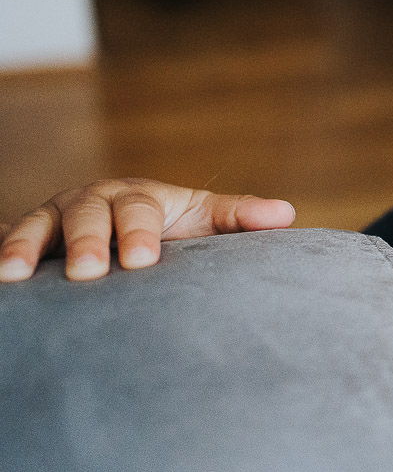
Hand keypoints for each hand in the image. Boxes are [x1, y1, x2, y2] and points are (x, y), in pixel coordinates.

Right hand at [0, 179, 294, 282]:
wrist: (119, 230)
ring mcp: (55, 219)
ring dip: (25, 248)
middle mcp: (93, 201)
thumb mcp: (202, 220)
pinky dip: (1, 255)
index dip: (139, 232)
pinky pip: (9, 242)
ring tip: (16, 274)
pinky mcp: (29, 239)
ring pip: (37, 227)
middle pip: (87, 215)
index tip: (143, 261)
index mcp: (139, 196)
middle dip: (85, 243)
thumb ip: (239, 218)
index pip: (140, 209)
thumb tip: (286, 215)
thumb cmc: (170, 227)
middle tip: (87, 273)